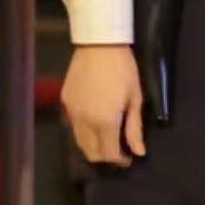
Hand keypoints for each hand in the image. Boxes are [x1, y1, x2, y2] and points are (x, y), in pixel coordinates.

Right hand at [60, 45, 145, 166]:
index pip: (108, 154)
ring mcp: (71, 112)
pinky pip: (73, 125)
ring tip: (106, 139)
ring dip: (92, 146)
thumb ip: (134, 128)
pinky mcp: (65, 101)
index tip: (128, 158)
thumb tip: (139, 151)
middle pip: (90, 152)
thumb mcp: (135, 98)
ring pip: (79, 141)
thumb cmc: (123, 69)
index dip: (118, 160)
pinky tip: (93, 123)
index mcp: (104, 122)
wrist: (99, 43)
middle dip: (104, 157)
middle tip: (117, 150)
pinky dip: (83, 131)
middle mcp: (84, 121)